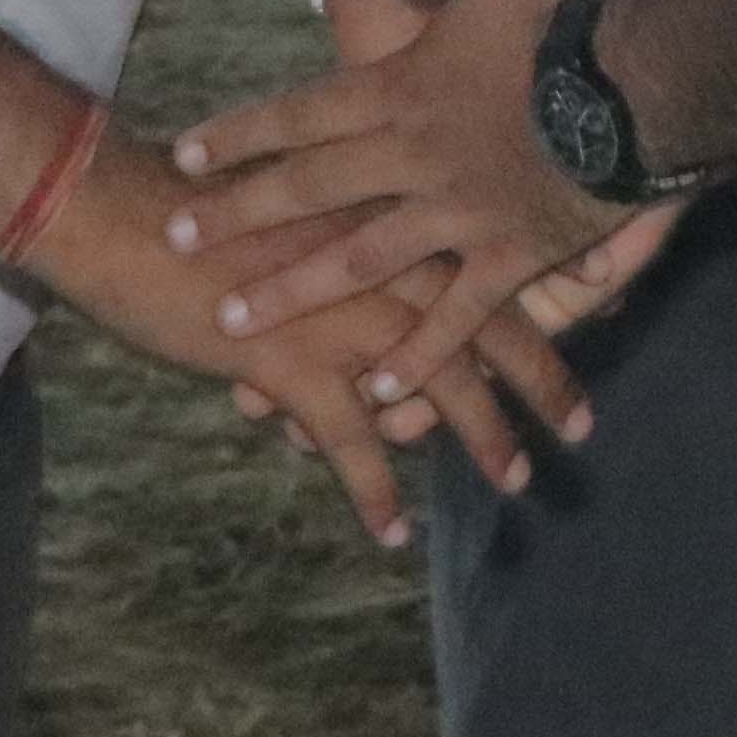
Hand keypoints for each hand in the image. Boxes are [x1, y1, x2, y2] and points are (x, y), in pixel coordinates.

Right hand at [22, 119, 605, 547]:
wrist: (127, 214)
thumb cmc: (207, 205)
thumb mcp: (300, 206)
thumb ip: (355, 236)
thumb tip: (387, 263)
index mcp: (392, 221)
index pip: (490, 259)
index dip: (550, 286)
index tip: (609, 301)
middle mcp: (385, 265)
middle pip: (489, 329)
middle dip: (541, 383)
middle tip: (583, 429)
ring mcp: (345, 315)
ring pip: (440, 389)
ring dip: (484, 440)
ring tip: (518, 481)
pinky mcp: (293, 362)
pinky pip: (353, 442)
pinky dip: (377, 491)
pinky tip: (393, 532)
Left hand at [166, 0, 663, 478]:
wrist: (651, 78)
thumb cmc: (574, 9)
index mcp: (403, 88)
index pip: (301, 114)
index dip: (239, 135)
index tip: (186, 158)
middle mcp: (415, 158)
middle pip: (309, 191)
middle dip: (239, 218)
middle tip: (179, 243)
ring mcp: (461, 214)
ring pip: (360, 261)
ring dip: (294, 291)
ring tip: (236, 324)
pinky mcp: (514, 256)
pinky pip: (456, 316)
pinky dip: (416, 357)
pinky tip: (377, 393)